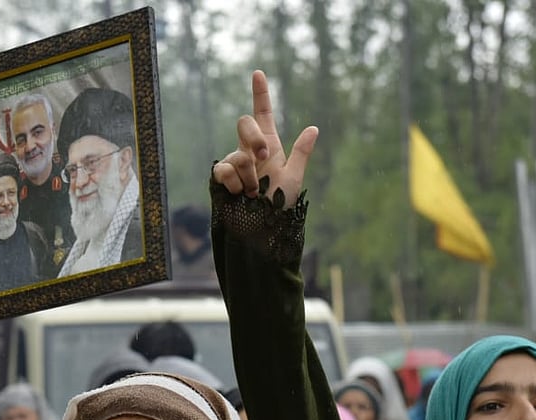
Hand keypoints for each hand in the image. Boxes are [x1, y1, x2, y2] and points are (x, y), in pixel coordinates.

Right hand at [211, 69, 317, 207]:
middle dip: (254, 139)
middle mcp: (250, 151)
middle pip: (244, 123)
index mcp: (269, 146)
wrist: (262, 230)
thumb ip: (300, 153)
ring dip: (249, 175)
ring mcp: (234, 163)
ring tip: (253, 192)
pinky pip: (224, 169)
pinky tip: (239, 194)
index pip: (263, 114)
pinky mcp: (221, 178)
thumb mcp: (293, 178)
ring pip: (238, 154)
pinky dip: (235, 183)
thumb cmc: (279, 207)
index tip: (258, 73)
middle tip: (265, 159)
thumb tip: (313, 128)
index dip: (260, 94)